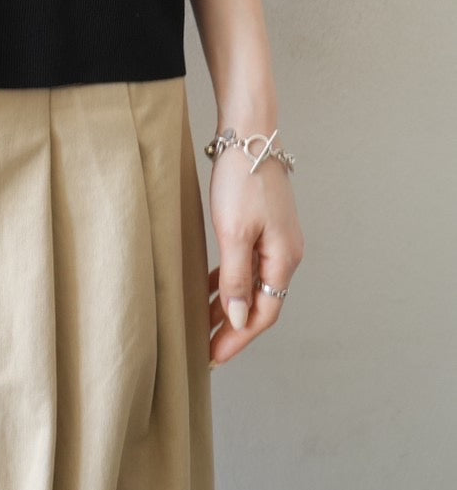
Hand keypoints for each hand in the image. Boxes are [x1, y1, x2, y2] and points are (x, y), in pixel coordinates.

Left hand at [207, 142, 303, 366]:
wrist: (250, 133)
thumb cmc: (242, 178)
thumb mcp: (233, 231)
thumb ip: (236, 277)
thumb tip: (238, 320)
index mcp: (284, 259)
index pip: (264, 314)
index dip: (238, 338)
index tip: (213, 357)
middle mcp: (286, 253)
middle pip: (261, 303)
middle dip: (234, 328)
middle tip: (206, 349)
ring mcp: (277, 238)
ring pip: (253, 284)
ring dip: (230, 306)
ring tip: (202, 324)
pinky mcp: (265, 225)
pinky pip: (249, 264)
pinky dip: (232, 281)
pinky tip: (212, 287)